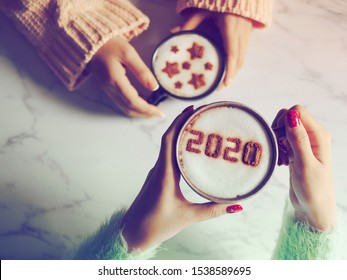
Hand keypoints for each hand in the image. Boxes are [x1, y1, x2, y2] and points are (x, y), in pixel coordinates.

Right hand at [90, 37, 162, 117]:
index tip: (160, 113)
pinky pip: (122, 102)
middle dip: (145, 114)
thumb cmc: (109, 44)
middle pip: (129, 109)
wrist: (90, 42)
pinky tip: (143, 102)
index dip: (148, 109)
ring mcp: (107, 90)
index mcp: (115, 80)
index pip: (133, 101)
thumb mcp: (128, 53)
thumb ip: (142, 71)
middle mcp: (110, 89)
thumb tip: (155, 87)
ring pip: (125, 108)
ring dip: (139, 112)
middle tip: (159, 114)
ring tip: (153, 110)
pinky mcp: (108, 88)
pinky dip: (134, 106)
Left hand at [122, 106, 242, 251]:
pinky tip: (189, 150)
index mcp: (164, 175)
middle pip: (169, 138)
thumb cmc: (155, 225)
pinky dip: (177, 148)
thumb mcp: (188, 217)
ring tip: (198, 127)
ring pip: (167, 147)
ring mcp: (156, 173)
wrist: (131, 234)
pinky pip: (167, 157)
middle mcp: (158, 170)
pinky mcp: (156, 178)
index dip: (179, 122)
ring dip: (179, 134)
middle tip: (200, 113)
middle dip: (183, 123)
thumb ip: (213, 210)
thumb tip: (236, 206)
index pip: (169, 140)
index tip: (192, 109)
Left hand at [172, 10, 252, 86]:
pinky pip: (245, 52)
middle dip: (231, 75)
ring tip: (224, 80)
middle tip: (221, 87)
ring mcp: (247, 33)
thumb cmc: (220, 0)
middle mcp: (241, 33)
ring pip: (243, 58)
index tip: (225, 84)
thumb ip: (190, 23)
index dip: (230, 71)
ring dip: (235, 70)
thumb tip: (174, 33)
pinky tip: (229, 67)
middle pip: (239, 60)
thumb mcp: (203, 11)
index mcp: (231, 28)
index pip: (232, 55)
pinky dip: (237, 62)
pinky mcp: (249, 33)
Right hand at [272, 105, 335, 230]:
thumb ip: (298, 139)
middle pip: (288, 118)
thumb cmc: (313, 190)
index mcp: (319, 135)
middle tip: (279, 150)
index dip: (284, 121)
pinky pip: (282, 141)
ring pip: (283, 130)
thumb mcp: (304, 164)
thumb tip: (291, 115)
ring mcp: (304, 144)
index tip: (279, 140)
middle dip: (278, 131)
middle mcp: (313, 136)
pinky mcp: (297, 152)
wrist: (314, 208)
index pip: (297, 112)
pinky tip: (281, 162)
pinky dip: (278, 149)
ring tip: (280, 159)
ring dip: (277, 142)